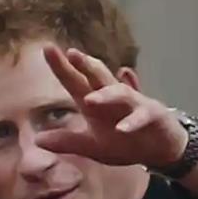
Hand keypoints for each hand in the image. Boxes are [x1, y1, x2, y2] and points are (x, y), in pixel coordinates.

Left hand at [35, 46, 188, 168]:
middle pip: (99, 77)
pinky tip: (122, 129)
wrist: (160, 149)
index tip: (47, 49)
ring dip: (107, 95)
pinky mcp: (152, 116)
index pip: (76, 82)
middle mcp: (114, 98)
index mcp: (96, 103)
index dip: (63, 67)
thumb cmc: (125, 142)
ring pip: (121, 94)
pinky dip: (133, 122)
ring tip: (90, 100)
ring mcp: (134, 104)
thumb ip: (68, 142)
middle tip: (71, 54)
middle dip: (86, 65)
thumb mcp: (93, 146)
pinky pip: (142, 116)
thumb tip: (37, 140)